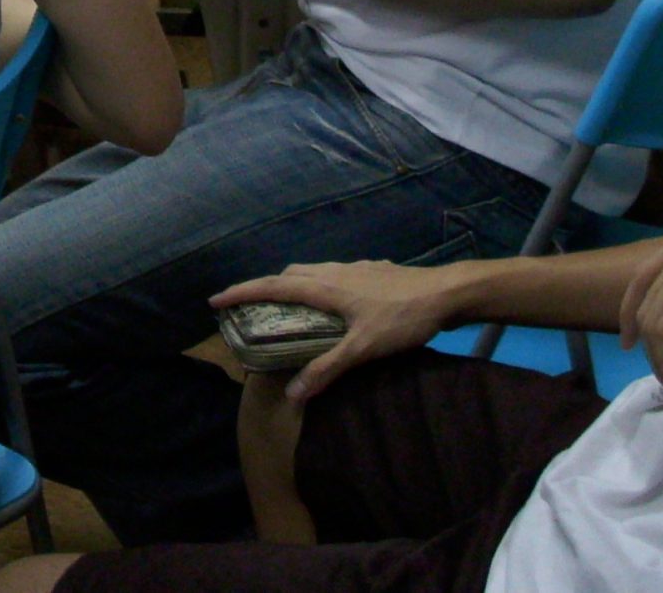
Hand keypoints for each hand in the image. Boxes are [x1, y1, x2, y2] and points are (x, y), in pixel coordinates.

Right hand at [211, 260, 453, 401]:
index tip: (215, 300)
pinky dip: (321, 286)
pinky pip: (336, 275)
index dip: (242, 293)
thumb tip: (293, 393)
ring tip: (290, 308)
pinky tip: (336, 304)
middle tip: (253, 308)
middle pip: (290, 274)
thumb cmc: (403, 318)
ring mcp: (357, 269)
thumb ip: (327, 368)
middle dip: (266, 287)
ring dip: (294, 285)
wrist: (447, 292)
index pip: (273, 287)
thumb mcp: (363, 348)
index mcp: (326, 287)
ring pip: (314, 272)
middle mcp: (335, 272)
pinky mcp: (375, 271)